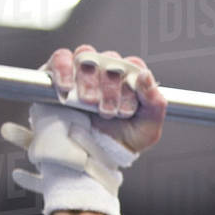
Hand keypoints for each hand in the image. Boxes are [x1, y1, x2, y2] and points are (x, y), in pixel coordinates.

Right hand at [41, 44, 166, 153]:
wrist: (92, 156)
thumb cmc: (120, 141)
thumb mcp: (148, 128)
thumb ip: (155, 102)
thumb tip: (146, 75)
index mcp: (128, 80)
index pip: (133, 66)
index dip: (131, 86)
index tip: (127, 110)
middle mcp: (106, 71)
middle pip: (110, 60)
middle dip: (111, 89)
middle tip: (108, 112)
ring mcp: (83, 70)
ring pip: (87, 57)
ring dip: (90, 81)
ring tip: (90, 104)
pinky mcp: (60, 73)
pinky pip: (61, 58)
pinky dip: (65, 69)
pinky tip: (68, 88)